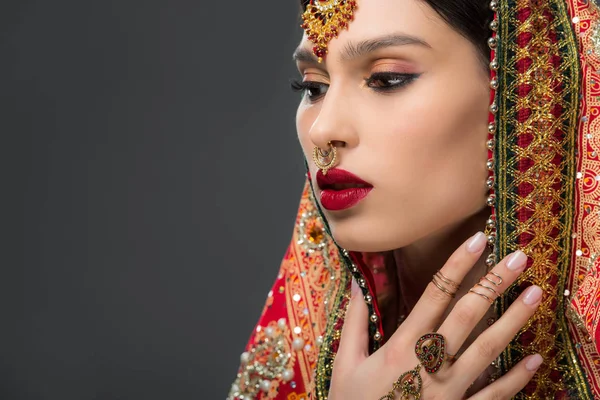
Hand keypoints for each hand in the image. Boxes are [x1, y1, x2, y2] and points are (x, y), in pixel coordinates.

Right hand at [328, 232, 542, 399]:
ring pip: (487, 350)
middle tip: (518, 258)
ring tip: (534, 294)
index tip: (477, 239)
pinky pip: (493, 397)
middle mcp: (430, 365)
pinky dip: (517, 380)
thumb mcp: (345, 363)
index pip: (434, 295)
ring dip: (513, 321)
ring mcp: (449, 392)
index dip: (456, 265)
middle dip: (493, 284)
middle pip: (467, 316)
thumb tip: (359, 283)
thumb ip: (355, 322)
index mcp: (400, 347)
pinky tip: (536, 360)